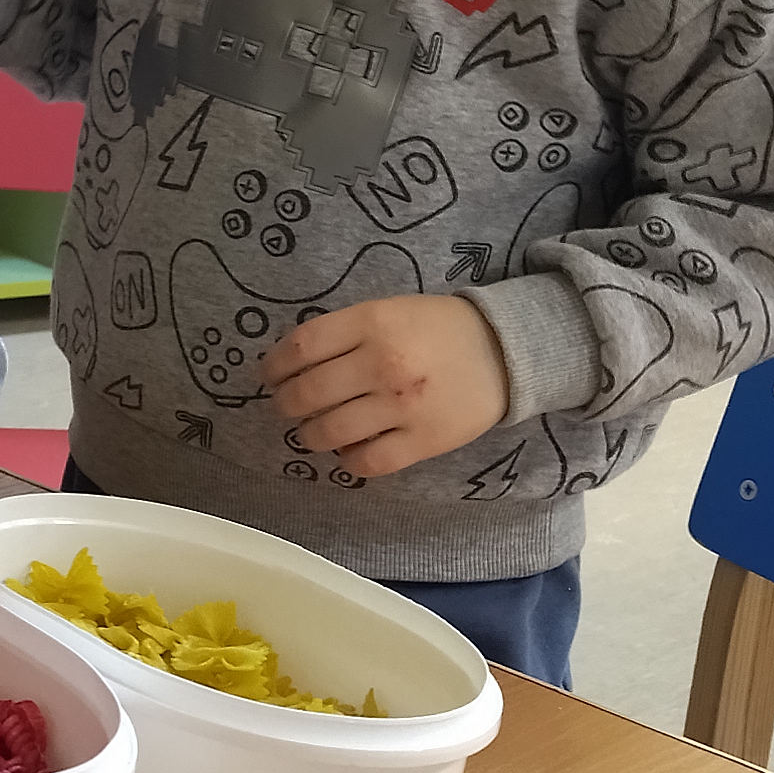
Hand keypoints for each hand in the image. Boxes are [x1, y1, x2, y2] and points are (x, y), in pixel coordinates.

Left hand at [261, 295, 512, 479]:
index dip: (274, 366)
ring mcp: (401, 406)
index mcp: (371, 322)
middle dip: (284, 404)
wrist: (504, 350)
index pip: (300, 348)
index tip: (269, 375)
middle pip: (306, 393)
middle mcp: (382, 363)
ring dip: (308, 435)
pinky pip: (366, 462)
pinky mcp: (422, 441)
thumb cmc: (438, 328)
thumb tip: (292, 362)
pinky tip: (347, 451)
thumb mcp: (389, 309)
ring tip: (311, 431)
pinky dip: (347, 460)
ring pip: (328, 432)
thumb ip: (345, 331)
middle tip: (286, 407)